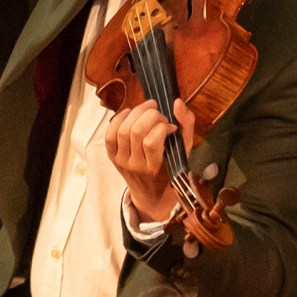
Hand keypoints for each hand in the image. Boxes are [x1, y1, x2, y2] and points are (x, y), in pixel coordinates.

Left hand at [105, 94, 200, 224]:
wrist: (151, 194)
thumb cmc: (171, 169)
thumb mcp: (185, 151)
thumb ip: (187, 125)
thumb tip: (177, 102)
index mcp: (155, 168)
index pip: (152, 142)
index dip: (162, 127)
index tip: (170, 126)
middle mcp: (135, 166)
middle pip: (135, 132)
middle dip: (148, 115)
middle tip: (158, 112)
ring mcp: (121, 162)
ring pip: (122, 131)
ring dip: (135, 113)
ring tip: (146, 109)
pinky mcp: (112, 157)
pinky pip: (109, 135)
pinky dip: (118, 119)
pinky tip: (129, 113)